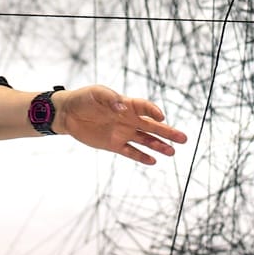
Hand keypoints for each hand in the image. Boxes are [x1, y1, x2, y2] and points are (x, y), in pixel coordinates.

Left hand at [56, 85, 187, 164]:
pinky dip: (141, 157)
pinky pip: (130, 151)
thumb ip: (110, 98)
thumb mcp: (96, 93)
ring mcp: (123, 132)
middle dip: (168, 132)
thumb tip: (123, 107)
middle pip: (152, 126)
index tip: (161, 116)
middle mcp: (129, 119)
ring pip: (145, 140)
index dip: (154, 111)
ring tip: (172, 152)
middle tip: (184, 139)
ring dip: (159, 146)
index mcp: (127, 104)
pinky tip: (153, 161)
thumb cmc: (84, 99)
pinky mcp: (114, 144)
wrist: (69, 114)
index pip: (145, 107)